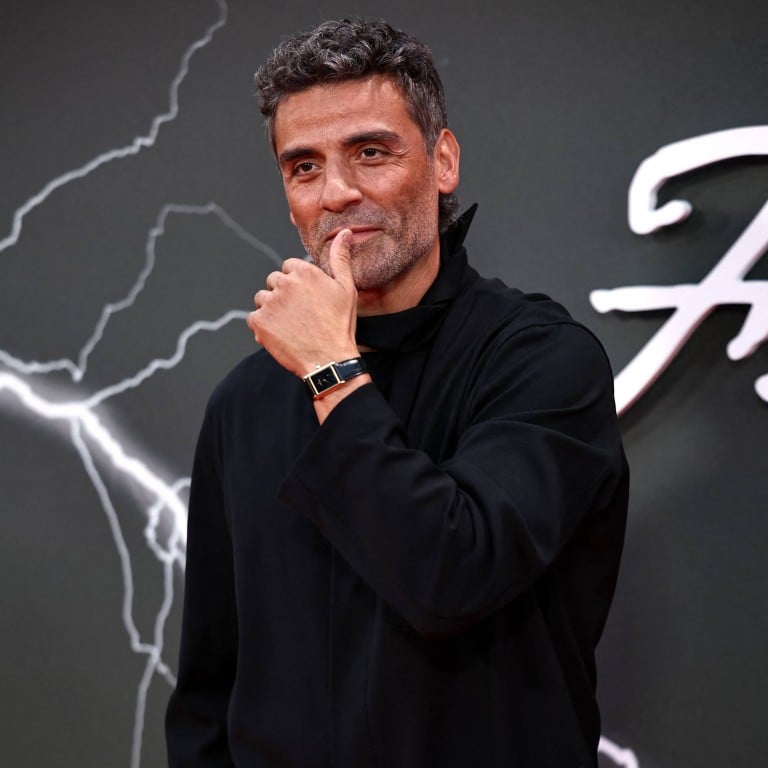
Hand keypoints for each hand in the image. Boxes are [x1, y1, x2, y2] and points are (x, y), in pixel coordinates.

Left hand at [248, 229, 360, 377]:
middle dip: (283, 295)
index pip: (289, 268)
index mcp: (304, 271)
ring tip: (290, 326)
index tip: (307, 300)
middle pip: (274, 282)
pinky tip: (281, 335)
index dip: (298, 285)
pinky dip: (264, 327)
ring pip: (263, 299)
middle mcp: (284, 283)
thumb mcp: (346, 289)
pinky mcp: (258, 322)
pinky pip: (254, 318)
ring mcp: (269, 302)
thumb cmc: (340, 325)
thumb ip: (340, 258)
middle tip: (300, 315)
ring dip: (272, 310)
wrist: (329, 360)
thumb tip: (344, 233)